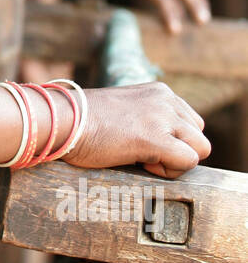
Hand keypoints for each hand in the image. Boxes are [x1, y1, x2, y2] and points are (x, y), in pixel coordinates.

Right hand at [63, 81, 210, 178]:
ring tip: (144, 160)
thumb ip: (148, 120)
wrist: (62, 121)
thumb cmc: (83, 123)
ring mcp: (162, 117)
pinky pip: (188, 161)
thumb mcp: (124, 111)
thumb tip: (162, 147)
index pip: (190, 122)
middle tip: (145, 156)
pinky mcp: (156, 138)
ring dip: (175, 161)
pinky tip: (142, 164)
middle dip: (178, 151)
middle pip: (199, 135)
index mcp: (160, 92)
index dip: (172, 140)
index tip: (144, 144)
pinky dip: (169, 170)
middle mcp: (166, 100)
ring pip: (200, 149)